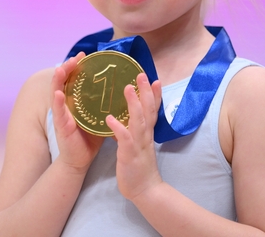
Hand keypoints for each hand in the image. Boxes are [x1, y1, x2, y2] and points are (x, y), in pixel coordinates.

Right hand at [51, 52, 103, 172]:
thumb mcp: (98, 115)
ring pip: (56, 92)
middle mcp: (65, 105)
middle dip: (67, 67)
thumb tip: (121, 89)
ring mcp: (60, 114)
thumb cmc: (89, 138)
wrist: (80, 160)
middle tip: (75, 57)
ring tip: (61, 68)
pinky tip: (58, 93)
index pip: (73, 79)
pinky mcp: (60, 126)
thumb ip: (104, 103)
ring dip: (58, 79)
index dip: (77, 66)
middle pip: (63, 81)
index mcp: (74, 101)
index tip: (84, 54)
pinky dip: (57, 101)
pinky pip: (57, 112)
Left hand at [106, 73, 162, 201]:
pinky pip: (124, 140)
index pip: (152, 110)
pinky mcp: (129, 155)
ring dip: (133, 104)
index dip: (154, 95)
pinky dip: (118, 128)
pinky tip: (110, 119)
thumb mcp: (141, 144)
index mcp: (147, 133)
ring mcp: (138, 144)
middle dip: (145, 92)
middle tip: (142, 75)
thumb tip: (135, 116)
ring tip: (127, 88)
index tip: (154, 79)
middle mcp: (145, 135)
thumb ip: (139, 130)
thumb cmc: (139, 166)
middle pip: (147, 110)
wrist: (145, 190)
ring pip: (138, 121)